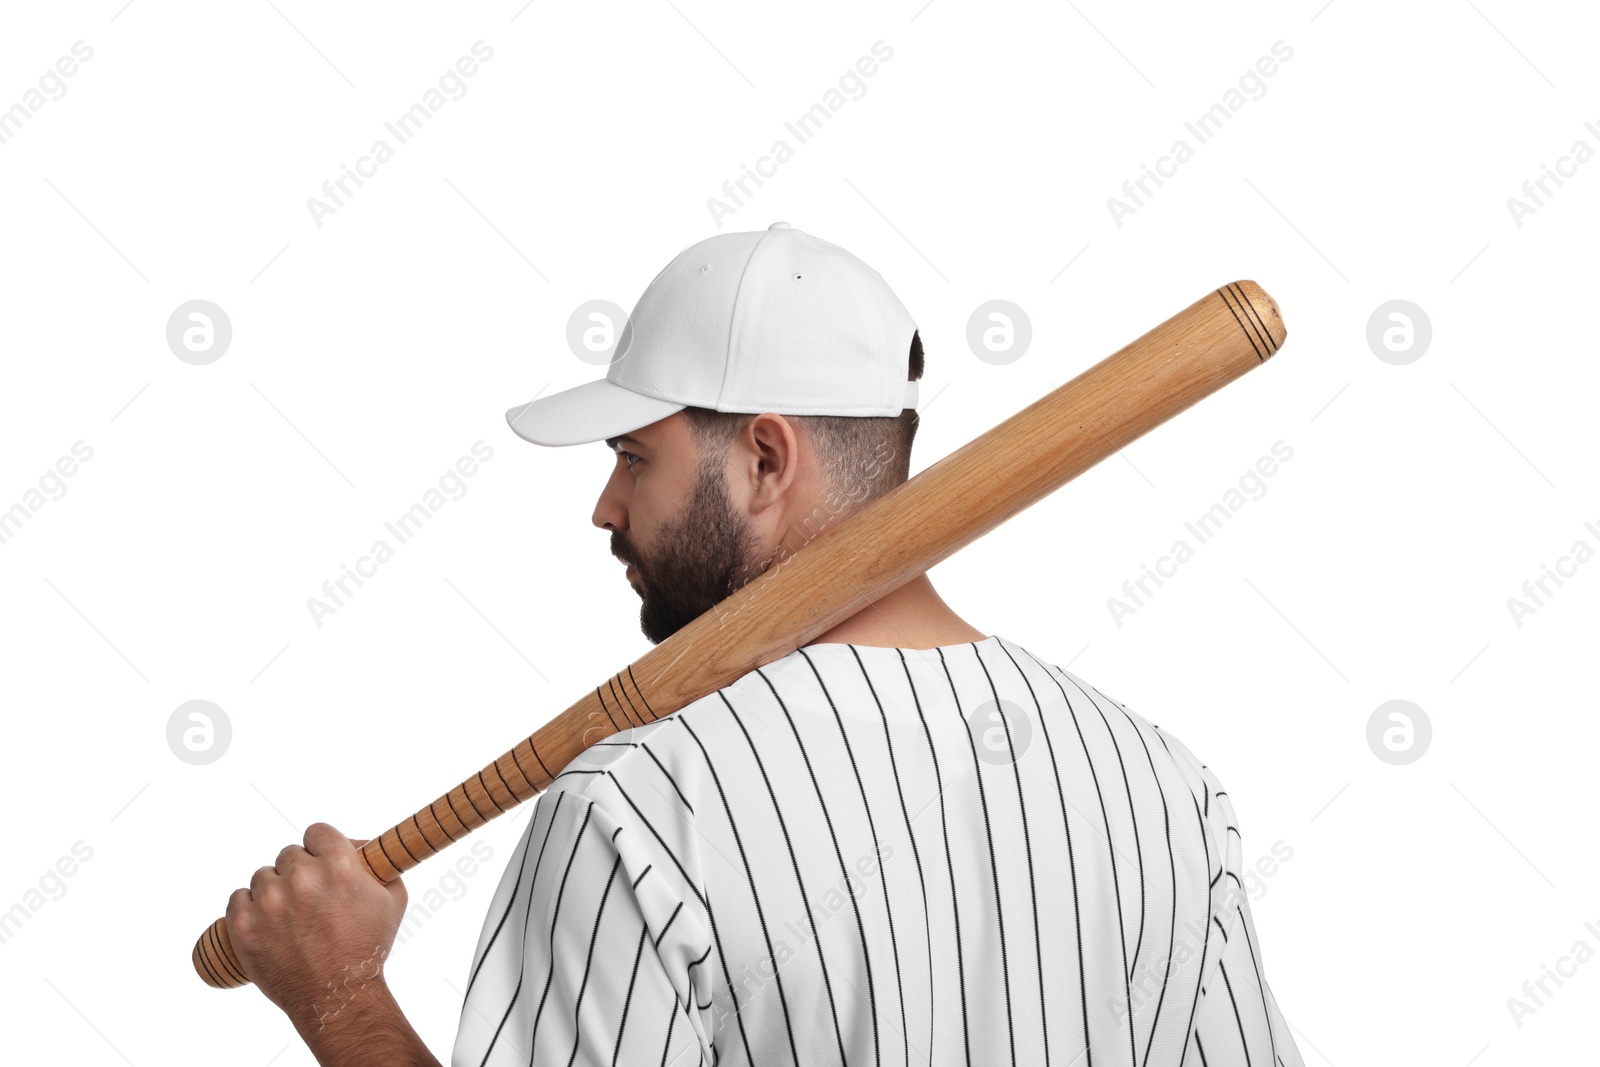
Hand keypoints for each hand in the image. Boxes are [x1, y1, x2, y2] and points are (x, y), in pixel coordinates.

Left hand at [225, 823, 407, 1034]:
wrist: (337, 996)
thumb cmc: (367, 949)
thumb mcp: (391, 901)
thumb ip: (380, 867)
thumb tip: (360, 845)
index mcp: (338, 866)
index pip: (316, 831)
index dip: (320, 846)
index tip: (320, 861)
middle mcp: (301, 878)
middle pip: (288, 854)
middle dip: (298, 872)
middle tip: (307, 897)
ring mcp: (269, 902)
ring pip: (262, 876)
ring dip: (273, 890)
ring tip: (287, 915)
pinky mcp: (243, 925)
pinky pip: (237, 898)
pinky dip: (248, 907)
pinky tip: (264, 920)